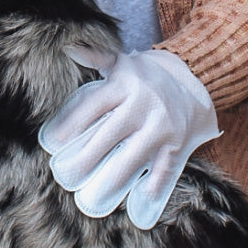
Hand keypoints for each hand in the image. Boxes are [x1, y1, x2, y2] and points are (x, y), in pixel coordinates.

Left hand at [38, 46, 220, 229]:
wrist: (194, 83)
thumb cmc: (145, 78)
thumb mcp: (121, 63)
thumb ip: (96, 57)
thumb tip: (69, 49)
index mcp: (124, 85)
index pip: (93, 106)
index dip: (72, 124)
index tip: (53, 143)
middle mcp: (142, 104)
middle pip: (108, 135)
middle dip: (86, 158)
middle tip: (66, 176)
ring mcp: (161, 125)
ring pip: (133, 155)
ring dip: (113, 178)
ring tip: (93, 195)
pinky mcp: (176, 143)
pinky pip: (164, 167)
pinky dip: (154, 184)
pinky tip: (141, 198)